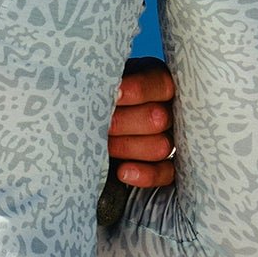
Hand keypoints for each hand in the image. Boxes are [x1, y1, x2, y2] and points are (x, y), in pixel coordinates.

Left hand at [98, 57, 176, 228]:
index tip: (115, 95)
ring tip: (103, 145)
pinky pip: (166, 173)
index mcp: (156, 82)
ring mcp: (171, 138)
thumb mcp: (100, 84)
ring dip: (127, 147)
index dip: (138, 90)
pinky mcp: (168, 166)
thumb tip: (96, 91)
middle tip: (99, 124)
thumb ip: (104, 85)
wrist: (86, 125)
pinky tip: (123, 171)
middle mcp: (169, 109)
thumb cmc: (95, 100)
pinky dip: (145, 174)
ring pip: (161, 146)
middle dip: (122, 123)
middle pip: (158, 118)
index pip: (160, 84)